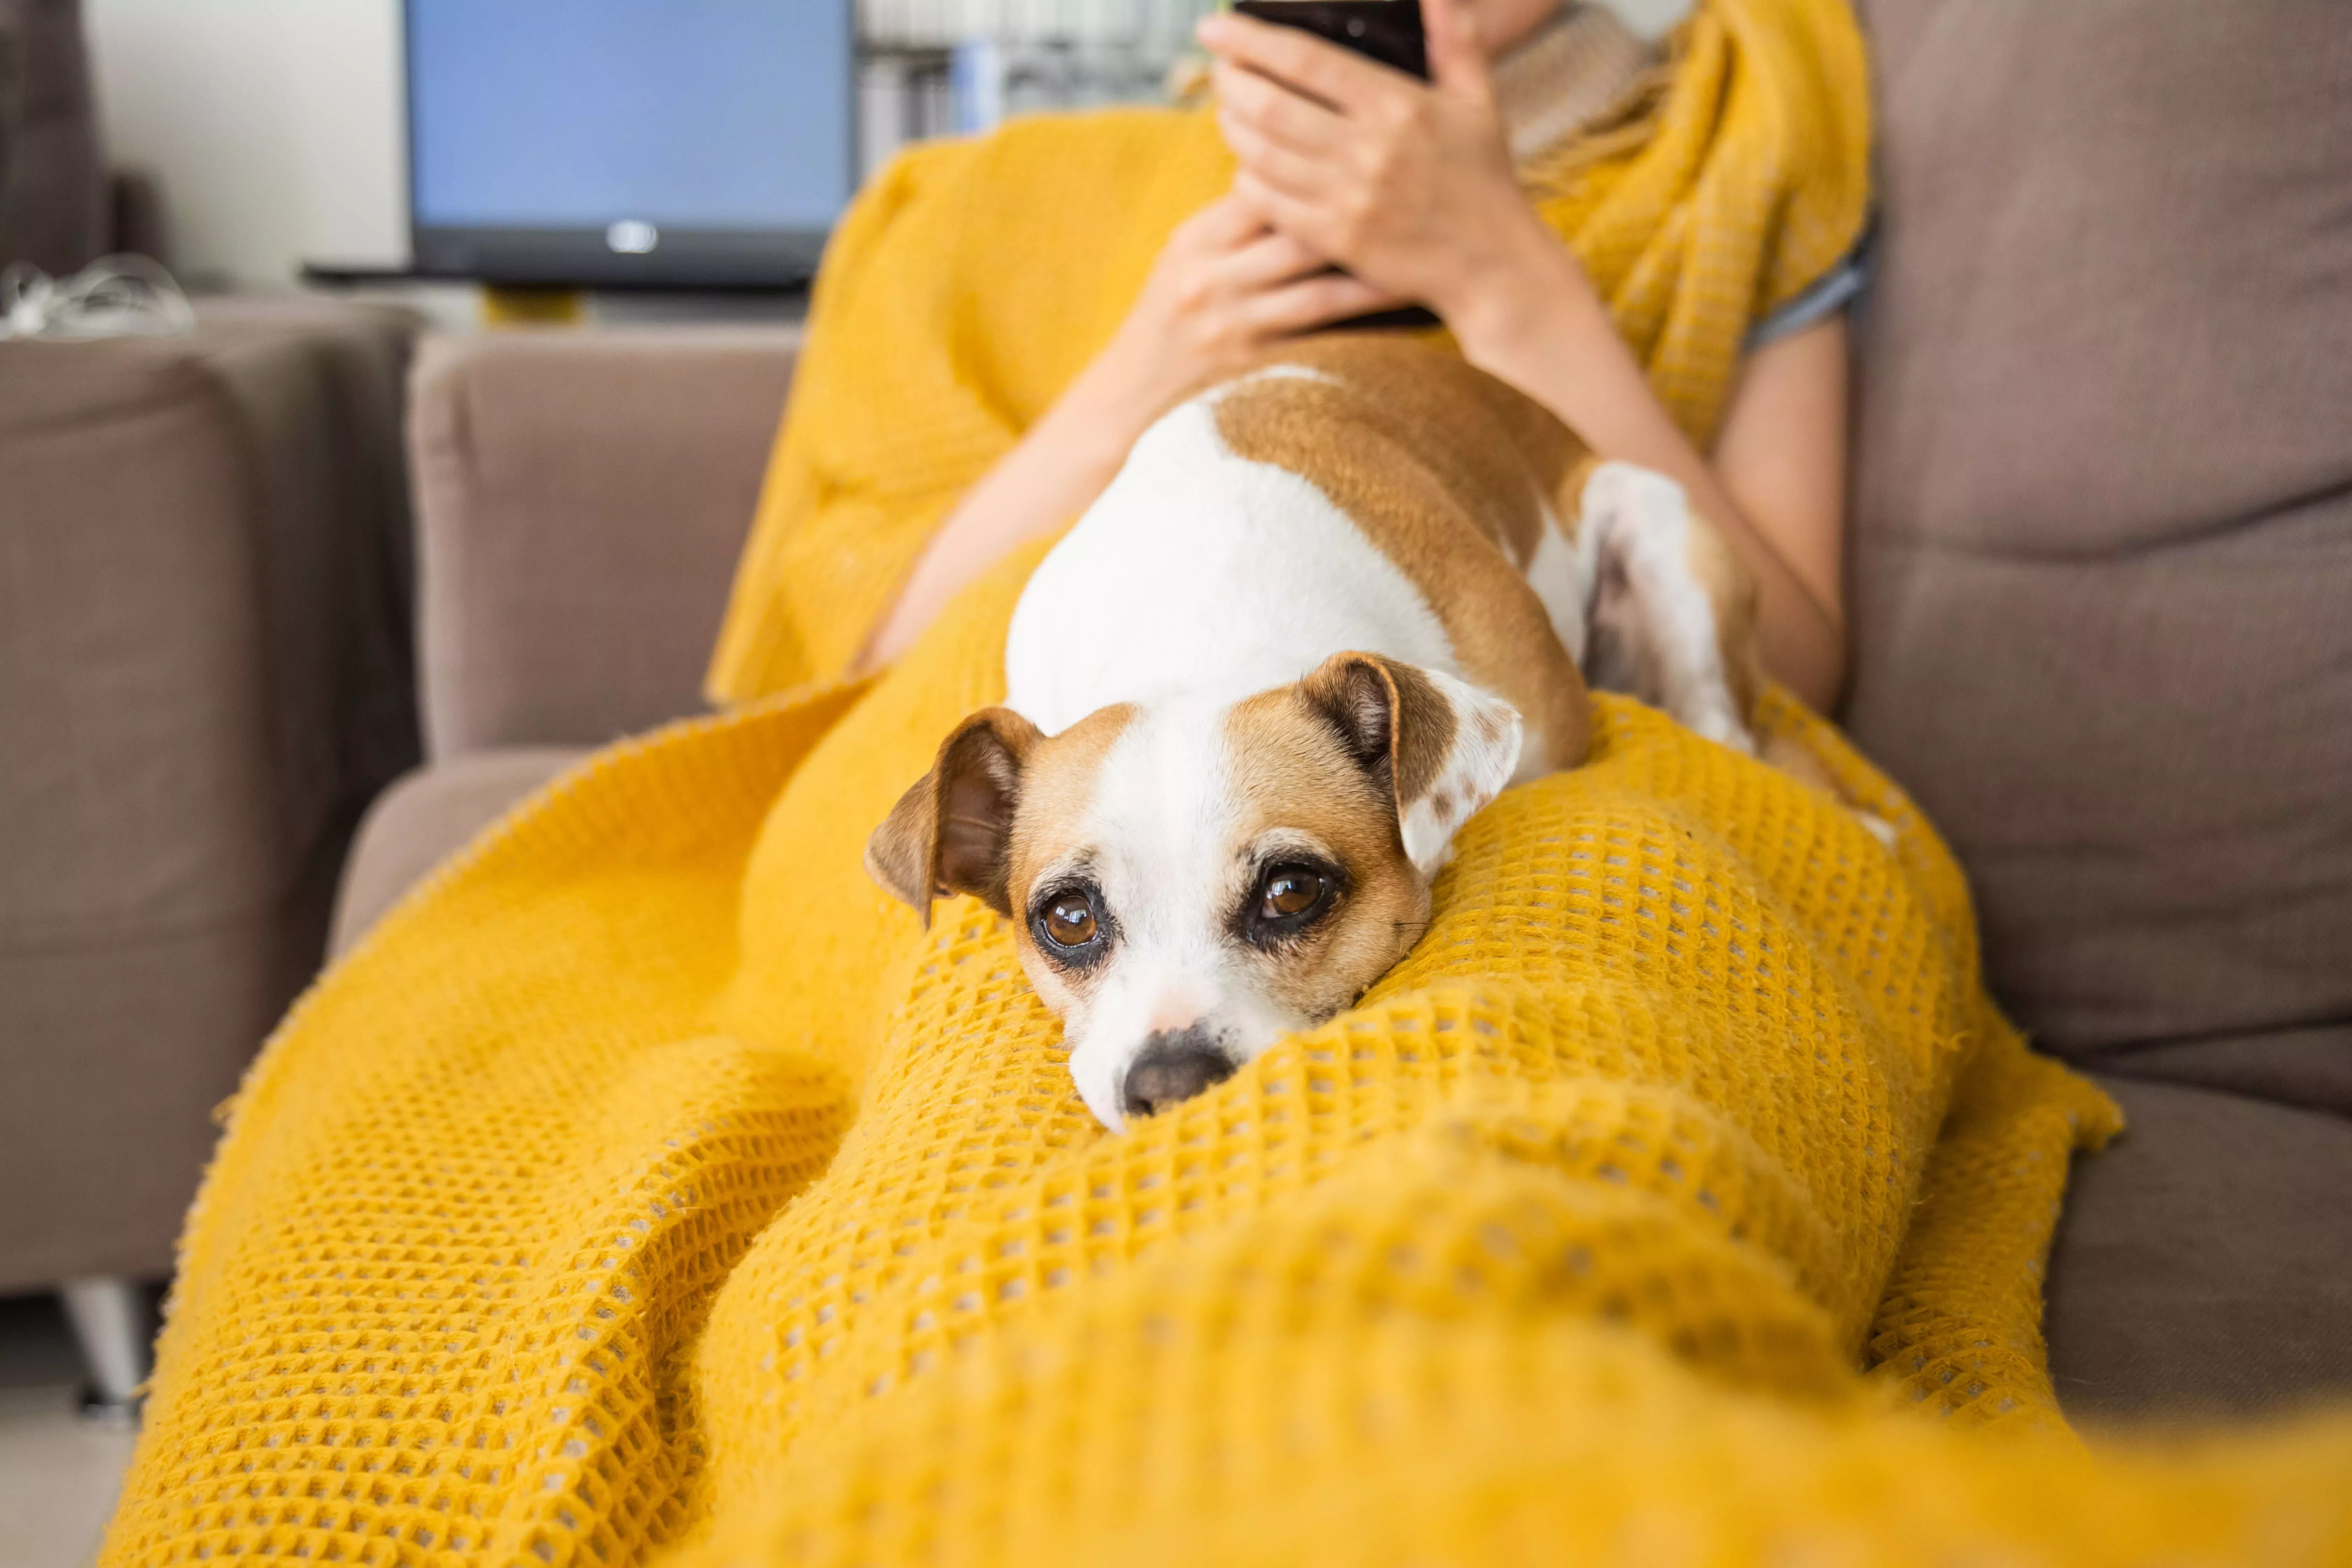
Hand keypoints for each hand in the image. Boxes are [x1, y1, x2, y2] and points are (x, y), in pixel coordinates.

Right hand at [1075, 190, 1401, 435]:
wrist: (1130, 403)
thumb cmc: (1168, 322)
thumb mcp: (1185, 260)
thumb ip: (1236, 225)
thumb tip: (1301, 177)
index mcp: (1196, 241)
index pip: (1262, 188)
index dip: (1318, 167)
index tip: (1370, 154)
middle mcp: (1212, 280)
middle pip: (1299, 234)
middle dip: (1362, 214)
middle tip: (1422, 197)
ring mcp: (1234, 330)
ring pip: (1322, 292)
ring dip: (1379, 272)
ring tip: (1431, 256)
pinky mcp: (1255, 373)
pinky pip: (1325, 347)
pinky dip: (1368, 331)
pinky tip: (1409, 319)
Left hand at [1198, 0, 1585, 342]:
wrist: (1491, 263)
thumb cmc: (1482, 177)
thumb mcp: (1478, 100)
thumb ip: (1455, 38)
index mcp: (1398, 106)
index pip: (1305, 61)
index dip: (1250, 41)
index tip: (1215, 29)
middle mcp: (1368, 151)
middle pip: (1268, 106)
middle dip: (1230, 82)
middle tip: (1219, 69)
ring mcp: (1347, 199)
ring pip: (1260, 154)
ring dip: (1232, 127)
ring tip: (1229, 110)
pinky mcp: (1334, 239)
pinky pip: (1268, 202)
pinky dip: (1247, 178)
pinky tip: (1248, 163)